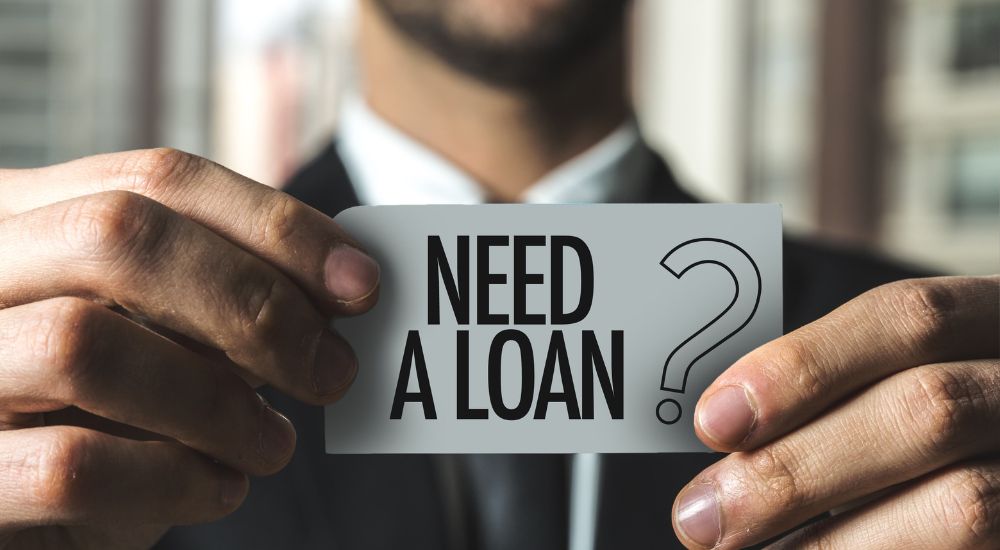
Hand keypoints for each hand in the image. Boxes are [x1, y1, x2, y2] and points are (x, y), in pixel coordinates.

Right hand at [0, 149, 379, 548]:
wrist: (17, 500)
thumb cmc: (94, 409)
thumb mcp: (154, 334)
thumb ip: (218, 296)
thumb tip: (345, 284)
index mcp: (24, 218)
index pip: (158, 178)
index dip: (275, 224)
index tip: (361, 282)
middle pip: (118, 234)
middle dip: (253, 302)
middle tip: (331, 370)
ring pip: (84, 344)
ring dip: (217, 402)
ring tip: (275, 444)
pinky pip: (68, 467)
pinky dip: (173, 480)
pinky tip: (220, 488)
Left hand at [672, 276, 998, 548]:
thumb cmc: (946, 429)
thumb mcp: (911, 379)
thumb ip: (842, 391)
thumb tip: (725, 426)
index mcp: (995, 323)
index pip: (908, 318)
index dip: (803, 366)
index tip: (713, 420)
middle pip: (925, 411)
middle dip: (796, 469)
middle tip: (701, 517)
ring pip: (963, 505)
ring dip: (831, 541)